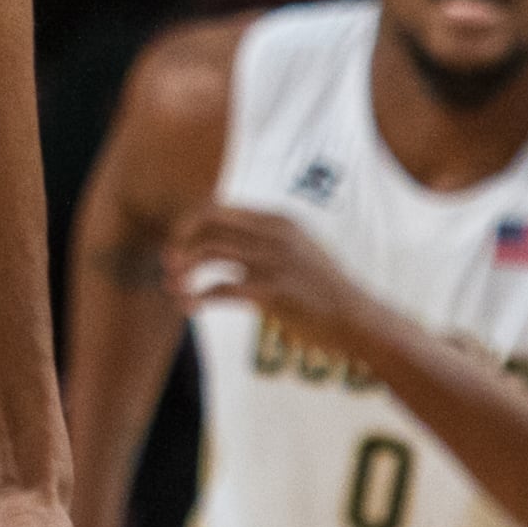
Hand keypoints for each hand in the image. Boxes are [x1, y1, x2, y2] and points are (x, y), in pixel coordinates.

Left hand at [166, 201, 378, 363]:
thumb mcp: (298, 249)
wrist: (358, 318)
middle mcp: (273, 234)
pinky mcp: (273, 292)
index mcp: (277, 220)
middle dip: (180, 241)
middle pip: (207, 223)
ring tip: (174, 288)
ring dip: (182, 270)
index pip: (218, 208)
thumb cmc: (323, 289)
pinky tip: (189, 307)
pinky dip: (196, 297)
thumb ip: (265, 239)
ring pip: (208, 252)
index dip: (190, 225)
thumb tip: (223, 238)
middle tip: (169, 265)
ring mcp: (274, 261)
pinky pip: (219, 288)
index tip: (178, 246)